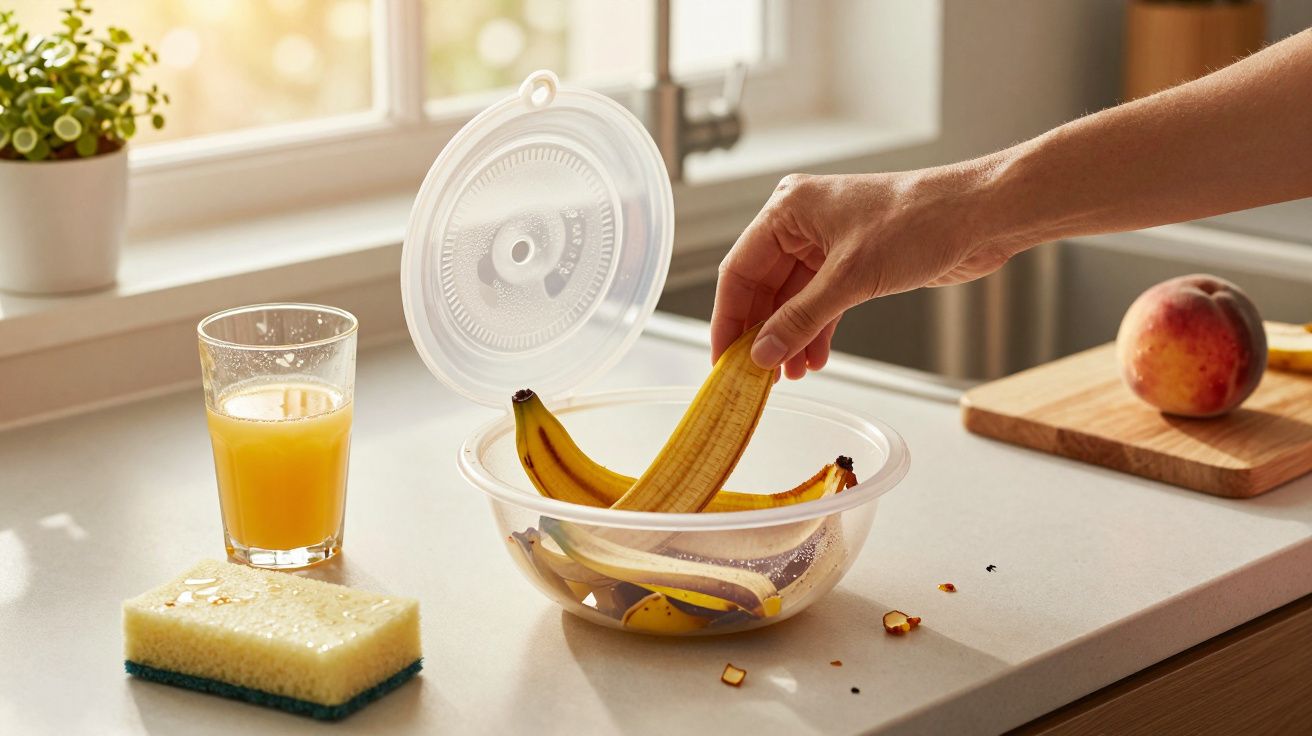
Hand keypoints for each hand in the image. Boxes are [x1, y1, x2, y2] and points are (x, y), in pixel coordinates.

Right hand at [711, 168, 1016, 376]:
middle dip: (762, 333)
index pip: (740, 270)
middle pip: (763, 288)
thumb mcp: (850, 278)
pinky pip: (821, 303)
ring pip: (792, 300)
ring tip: (788, 375)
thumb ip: (800, 319)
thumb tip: (761, 354)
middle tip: (755, 376)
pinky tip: (814, 359)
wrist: (981, 216)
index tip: (723, 359)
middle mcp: (802, 223)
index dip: (729, 319)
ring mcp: (828, 244)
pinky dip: (815, 331)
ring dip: (789, 338)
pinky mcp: (854, 263)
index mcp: (789, 210)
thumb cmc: (920, 222)